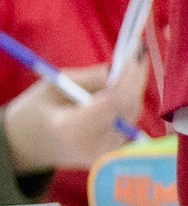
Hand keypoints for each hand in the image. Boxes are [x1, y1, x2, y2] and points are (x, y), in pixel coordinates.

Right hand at [3, 59, 144, 177]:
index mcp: (74, 129)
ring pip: (131, 114)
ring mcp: (107, 153)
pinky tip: (130, 80)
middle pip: (127, 108)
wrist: (29, 146)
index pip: (111, 102)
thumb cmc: (35, 111)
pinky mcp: (114, 153)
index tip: (133, 56)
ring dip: (134, 87)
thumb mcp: (52, 87)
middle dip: (135, 80)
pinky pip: (127, 121)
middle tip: (140, 52)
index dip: (125, 79)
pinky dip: (128, 99)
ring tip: (135, 61)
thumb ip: (86, 79)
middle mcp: (96, 145)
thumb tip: (117, 68)